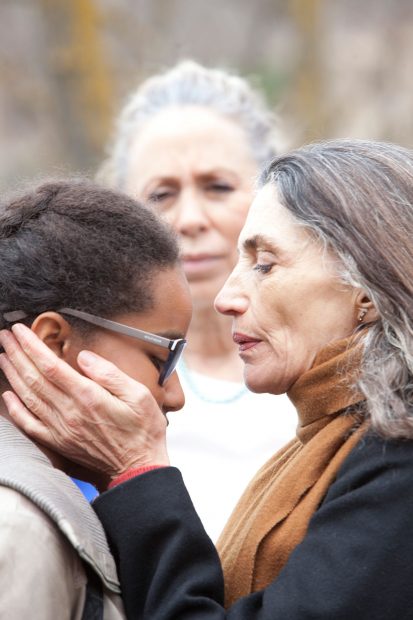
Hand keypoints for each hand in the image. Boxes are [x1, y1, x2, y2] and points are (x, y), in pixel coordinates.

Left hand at [0, 324, 169, 483]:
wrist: (139, 469)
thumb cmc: (143, 431)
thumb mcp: (139, 394)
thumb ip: (110, 373)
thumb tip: (84, 357)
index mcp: (88, 397)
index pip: (51, 366)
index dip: (32, 346)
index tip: (20, 331)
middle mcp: (69, 412)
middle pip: (34, 378)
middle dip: (17, 354)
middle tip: (5, 336)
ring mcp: (61, 429)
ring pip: (28, 397)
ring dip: (13, 374)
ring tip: (3, 356)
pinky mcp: (59, 443)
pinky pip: (29, 425)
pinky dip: (15, 409)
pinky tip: (7, 395)